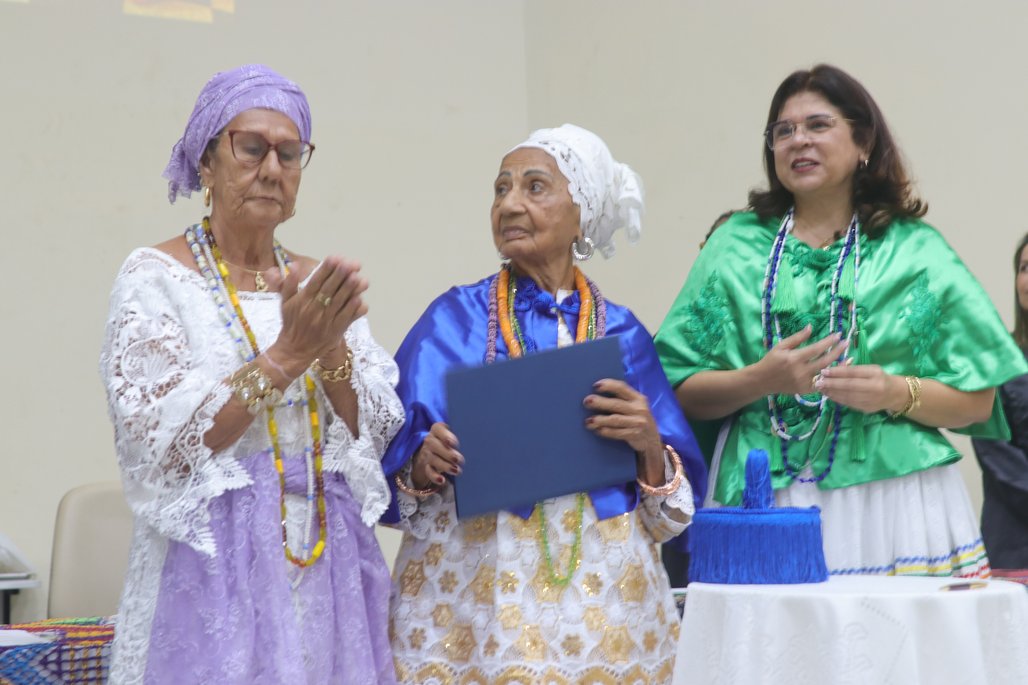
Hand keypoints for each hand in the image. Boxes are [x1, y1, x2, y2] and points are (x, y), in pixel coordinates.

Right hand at [266, 256, 368, 373]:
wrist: (295, 350)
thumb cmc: (291, 323)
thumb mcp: (285, 302)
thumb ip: (289, 284)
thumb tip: (293, 265)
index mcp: (302, 300)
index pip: (315, 281)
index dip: (326, 269)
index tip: (335, 257)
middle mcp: (313, 309)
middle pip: (328, 290)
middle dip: (339, 276)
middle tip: (350, 264)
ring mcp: (325, 321)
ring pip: (338, 303)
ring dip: (349, 290)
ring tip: (358, 278)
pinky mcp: (334, 331)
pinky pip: (344, 319)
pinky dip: (352, 309)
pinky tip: (360, 299)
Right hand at [411, 422, 463, 488]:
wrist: (436, 452)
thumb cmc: (451, 441)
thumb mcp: (454, 435)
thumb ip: (461, 436)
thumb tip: (477, 441)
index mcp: (437, 430)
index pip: (438, 429)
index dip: (445, 435)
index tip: (453, 443)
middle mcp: (431, 441)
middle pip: (434, 445)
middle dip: (447, 453)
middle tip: (458, 459)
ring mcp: (428, 454)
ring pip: (433, 459)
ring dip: (444, 466)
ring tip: (456, 471)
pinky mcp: (427, 466)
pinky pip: (429, 471)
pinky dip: (435, 476)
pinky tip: (442, 480)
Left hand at [584, 379, 662, 460]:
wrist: (652, 441)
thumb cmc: (637, 419)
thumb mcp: (635, 406)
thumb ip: (622, 399)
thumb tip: (596, 394)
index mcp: (638, 398)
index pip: (622, 388)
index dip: (608, 385)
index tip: (595, 386)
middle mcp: (639, 409)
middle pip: (616, 404)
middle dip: (600, 402)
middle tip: (586, 401)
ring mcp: (638, 422)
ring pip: (615, 419)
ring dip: (600, 420)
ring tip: (588, 421)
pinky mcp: (635, 435)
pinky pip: (618, 433)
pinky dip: (606, 431)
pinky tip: (597, 430)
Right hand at [756, 326, 845, 395]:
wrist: (762, 381)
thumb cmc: (771, 360)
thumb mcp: (781, 346)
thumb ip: (797, 337)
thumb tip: (811, 327)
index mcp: (794, 358)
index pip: (816, 349)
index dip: (829, 341)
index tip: (838, 334)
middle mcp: (801, 371)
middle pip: (825, 361)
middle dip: (838, 351)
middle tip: (846, 343)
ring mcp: (804, 383)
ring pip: (827, 374)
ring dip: (839, 365)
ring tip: (848, 356)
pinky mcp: (806, 390)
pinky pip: (822, 384)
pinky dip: (831, 377)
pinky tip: (838, 371)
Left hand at [815, 364, 907, 413]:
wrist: (895, 394)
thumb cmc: (880, 377)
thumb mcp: (871, 369)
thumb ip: (854, 369)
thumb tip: (833, 369)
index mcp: (875, 374)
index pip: (853, 373)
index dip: (837, 372)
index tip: (824, 371)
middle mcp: (874, 387)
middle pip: (849, 386)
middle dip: (831, 384)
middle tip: (818, 381)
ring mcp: (870, 400)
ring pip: (847, 396)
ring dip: (831, 392)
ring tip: (820, 388)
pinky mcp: (866, 409)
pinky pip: (848, 403)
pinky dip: (837, 399)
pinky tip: (829, 395)